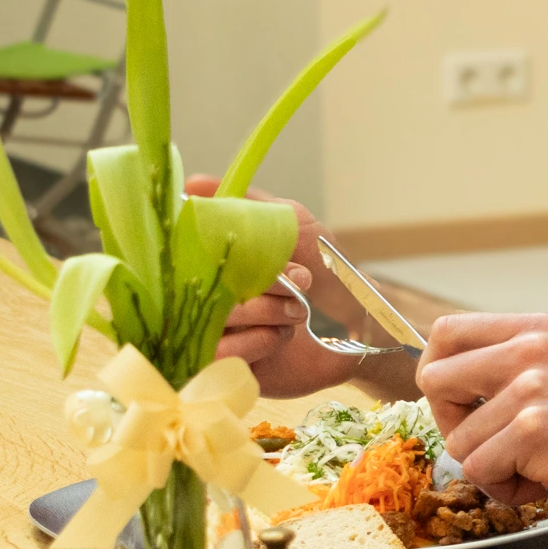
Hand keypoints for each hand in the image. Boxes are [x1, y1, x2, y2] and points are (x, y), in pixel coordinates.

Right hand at [188, 174, 364, 396]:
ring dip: (264, 311)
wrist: (362, 327)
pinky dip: (255, 342)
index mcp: (218, 264)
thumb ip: (248, 204)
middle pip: (200, 285)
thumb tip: (193, 182)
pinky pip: (217, 353)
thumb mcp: (295, 225)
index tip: (266, 251)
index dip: (222, 249)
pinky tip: (282, 339)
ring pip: (209, 319)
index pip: (186, 251)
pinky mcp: (225, 366)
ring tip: (298, 312)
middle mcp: (208, 297)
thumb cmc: (329, 272)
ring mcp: (213, 332)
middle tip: (300, 282)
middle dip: (260, 282)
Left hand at [414, 312, 547, 513]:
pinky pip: (480, 472)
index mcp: (537, 329)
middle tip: (493, 443)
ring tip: (540, 465)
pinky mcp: (532, 431)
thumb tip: (447, 377)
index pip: (446, 332)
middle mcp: (530, 349)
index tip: (459, 402)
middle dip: (452, 423)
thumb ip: (517, 362)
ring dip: (492, 467)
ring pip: (458, 441)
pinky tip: (547, 481)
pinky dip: (507, 489)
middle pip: (434, 381)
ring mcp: (530, 388)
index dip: (439, 372)